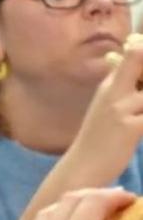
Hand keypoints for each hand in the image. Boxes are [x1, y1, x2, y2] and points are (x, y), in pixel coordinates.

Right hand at [66, 42, 142, 186]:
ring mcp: (120, 108)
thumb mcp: (105, 106)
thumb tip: (120, 56)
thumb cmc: (98, 140)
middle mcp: (113, 91)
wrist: (83, 168)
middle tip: (142, 99)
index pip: (134, 52)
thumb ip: (118, 83)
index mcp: (109, 84)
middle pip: (140, 57)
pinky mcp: (130, 127)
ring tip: (141, 115)